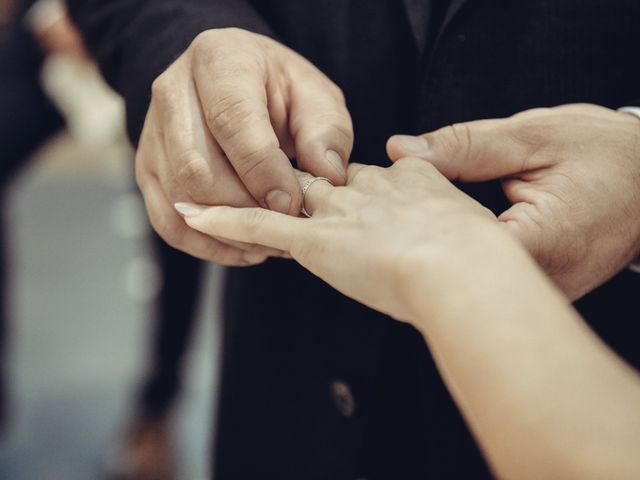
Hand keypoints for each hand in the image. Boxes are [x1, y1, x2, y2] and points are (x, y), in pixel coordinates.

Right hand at [136, 28, 352, 264]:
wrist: (236, 85)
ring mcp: (152, 133)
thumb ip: (325, 132)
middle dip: (245, 209)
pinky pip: (167, 220)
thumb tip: (326, 175)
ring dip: (228, 232)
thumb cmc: (279, 90)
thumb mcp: (315, 96)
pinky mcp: (148, 168)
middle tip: (285, 229)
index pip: (231, 120)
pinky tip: (242, 249)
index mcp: (219, 60)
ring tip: (270, 244)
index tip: (290, 204)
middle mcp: (173, 92)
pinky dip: (205, 245)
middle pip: (197, 166)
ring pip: (180, 197)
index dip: (262, 170)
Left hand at [174, 159, 502, 322]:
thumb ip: (461, 237)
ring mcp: (339, 213)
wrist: (465, 270)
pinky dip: (224, 222)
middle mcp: (369, 189)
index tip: (350, 185)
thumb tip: (466, 255)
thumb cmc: (483, 262)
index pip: (372, 175)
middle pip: (324, 177)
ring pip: (283, 196)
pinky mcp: (315, 241)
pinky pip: (259, 228)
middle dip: (302, 177)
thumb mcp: (478, 237)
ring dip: (252, 193)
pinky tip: (193, 216)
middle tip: (276, 175)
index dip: (357, 182)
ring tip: (220, 187)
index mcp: (412, 182)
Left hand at [388, 104, 639, 298]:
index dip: (410, 224)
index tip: (389, 202)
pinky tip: (450, 229)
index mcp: (542, 241)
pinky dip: (462, 253)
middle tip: (392, 205)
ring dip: (439, 245)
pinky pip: (485, 278)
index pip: (452, 249)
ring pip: (465, 280)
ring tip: (418, 215)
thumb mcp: (535, 137)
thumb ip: (465, 146)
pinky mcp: (537, 292)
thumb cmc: (608, 155)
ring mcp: (540, 294)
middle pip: (452, 271)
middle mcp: (540, 282)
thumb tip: (399, 149)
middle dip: (418, 236)